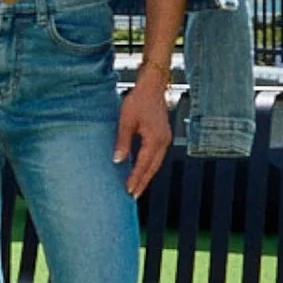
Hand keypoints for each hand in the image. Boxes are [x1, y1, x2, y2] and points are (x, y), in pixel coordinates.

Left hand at [114, 72, 172, 199]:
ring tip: (137, 187)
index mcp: (155, 139)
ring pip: (156, 163)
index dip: (135, 179)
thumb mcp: (126, 120)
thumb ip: (123, 142)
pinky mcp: (163, 136)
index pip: (144, 165)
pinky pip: (157, 156)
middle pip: (153, 168)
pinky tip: (142, 170)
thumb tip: (117, 160)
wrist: (152, 86)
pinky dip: (149, 166)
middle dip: (142, 182)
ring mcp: (165, 139)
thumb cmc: (138, 100)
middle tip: (133, 195)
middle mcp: (163, 141)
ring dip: (146, 176)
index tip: (128, 191)